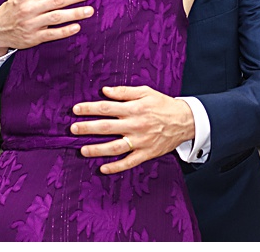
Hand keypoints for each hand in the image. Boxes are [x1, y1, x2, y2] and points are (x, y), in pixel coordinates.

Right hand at [0, 0, 93, 57]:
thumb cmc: (13, 8)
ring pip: (56, 17)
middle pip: (56, 0)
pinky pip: (52, 34)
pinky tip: (77, 27)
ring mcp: (31, 24)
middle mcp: (29, 8)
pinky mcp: (34, 38)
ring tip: (90, 10)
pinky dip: (65, 31)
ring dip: (75, 13)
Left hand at [70, 85, 194, 173]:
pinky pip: (129, 162)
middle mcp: (135, 125)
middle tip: (73, 130)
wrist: (186, 121)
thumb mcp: (145, 92)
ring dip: (97, 149)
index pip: (106, 107)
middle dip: (87, 128)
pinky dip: (116, 167)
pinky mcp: (147, 153)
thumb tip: (104, 91)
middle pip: (107, 127)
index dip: (89, 109)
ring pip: (115, 147)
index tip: (75, 110)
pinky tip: (103, 169)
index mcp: (134, 109)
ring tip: (82, 151)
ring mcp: (141, 141)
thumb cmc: (163, 105)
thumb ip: (124, 91)